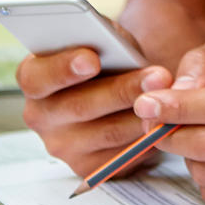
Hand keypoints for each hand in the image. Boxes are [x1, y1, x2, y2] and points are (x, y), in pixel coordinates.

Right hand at [17, 48, 158, 179]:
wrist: (121, 90)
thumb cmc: (110, 60)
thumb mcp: (106, 41)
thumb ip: (103, 38)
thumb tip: (111, 44)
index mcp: (34, 79)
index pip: (37, 78)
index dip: (63, 69)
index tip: (92, 59)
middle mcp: (41, 116)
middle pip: (79, 107)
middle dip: (123, 90)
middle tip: (157, 76)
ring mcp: (62, 145)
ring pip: (107, 132)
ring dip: (143, 114)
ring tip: (170, 97)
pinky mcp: (87, 167)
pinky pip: (121, 155)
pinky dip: (146, 137)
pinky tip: (165, 121)